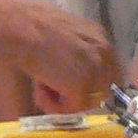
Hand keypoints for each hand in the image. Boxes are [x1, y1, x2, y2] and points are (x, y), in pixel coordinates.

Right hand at [0, 0, 116, 111]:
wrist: (25, 27)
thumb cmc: (36, 28)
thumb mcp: (68, 37)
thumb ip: (80, 54)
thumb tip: (77, 76)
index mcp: (101, 38)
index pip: (111, 72)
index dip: (94, 85)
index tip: (76, 90)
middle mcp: (105, 54)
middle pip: (104, 91)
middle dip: (80, 96)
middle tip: (56, 91)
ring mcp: (95, 72)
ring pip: (87, 103)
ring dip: (64, 102)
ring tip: (43, 89)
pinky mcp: (82, 87)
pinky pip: (72, 110)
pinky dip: (54, 107)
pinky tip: (40, 91)